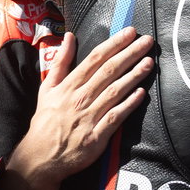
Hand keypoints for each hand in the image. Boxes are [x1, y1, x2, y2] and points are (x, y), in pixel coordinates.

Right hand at [5, 29, 153, 189]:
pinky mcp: (96, 137)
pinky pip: (115, 117)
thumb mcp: (47, 88)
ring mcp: (89, 117)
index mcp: (68, 86)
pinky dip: (128, 105)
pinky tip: (141, 93)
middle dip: (129, 54)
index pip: (95, 59)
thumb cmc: (46, 121)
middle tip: (147, 42)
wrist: (41, 157)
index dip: (114, 44)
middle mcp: (79, 98)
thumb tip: (69, 36)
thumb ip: (60, 61)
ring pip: (114, 91)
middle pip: (108, 71)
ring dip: (133, 75)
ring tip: (149, 62)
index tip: (130, 32)